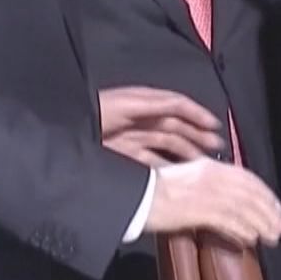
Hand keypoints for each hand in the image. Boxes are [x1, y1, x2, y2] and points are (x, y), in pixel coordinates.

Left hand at [98, 86, 223, 166]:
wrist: (63, 137)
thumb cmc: (92, 116)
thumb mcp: (127, 105)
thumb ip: (155, 104)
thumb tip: (183, 106)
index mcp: (141, 103)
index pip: (176, 105)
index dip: (196, 113)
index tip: (215, 125)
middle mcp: (140, 120)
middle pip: (175, 127)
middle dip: (197, 135)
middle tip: (217, 147)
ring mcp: (133, 139)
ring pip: (167, 145)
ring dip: (187, 151)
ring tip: (204, 164)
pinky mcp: (125, 158)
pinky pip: (152, 160)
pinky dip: (168, 166)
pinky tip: (181, 176)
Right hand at [142, 158, 280, 247]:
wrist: (138, 195)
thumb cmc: (157, 189)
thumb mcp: (189, 178)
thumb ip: (210, 184)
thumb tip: (230, 201)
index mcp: (211, 166)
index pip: (248, 178)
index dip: (265, 194)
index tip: (276, 207)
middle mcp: (213, 176)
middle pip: (251, 194)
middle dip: (270, 212)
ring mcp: (208, 193)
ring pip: (245, 209)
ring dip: (262, 224)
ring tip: (272, 238)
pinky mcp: (200, 210)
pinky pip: (229, 221)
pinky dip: (243, 231)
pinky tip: (251, 240)